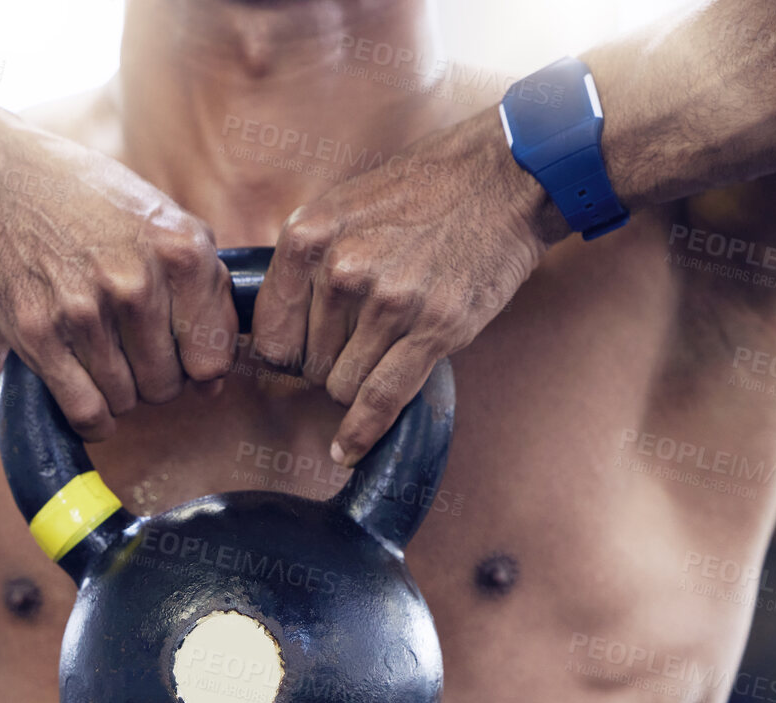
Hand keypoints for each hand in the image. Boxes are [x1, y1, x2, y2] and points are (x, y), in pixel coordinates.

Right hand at [0, 122, 237, 440]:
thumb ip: (204, 291)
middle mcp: (136, 284)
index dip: (198, 365)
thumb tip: (215, 381)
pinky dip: (94, 418)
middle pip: (167, 385)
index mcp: (181, 252)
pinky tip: (91, 398)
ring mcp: (84, 312)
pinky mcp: (38, 334)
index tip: (180, 352)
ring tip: (104, 354)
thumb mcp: (164, 221)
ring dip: (119, 391)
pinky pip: (86, 411)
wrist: (0, 181)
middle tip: (133, 348)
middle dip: (155, 377)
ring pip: (126, 401)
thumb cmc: (91, 203)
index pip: (211, 359)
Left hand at [251, 110, 568, 464]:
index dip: (284, 352)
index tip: (296, 358)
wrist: (505, 178)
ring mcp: (389, 302)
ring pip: (342, 386)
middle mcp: (342, 270)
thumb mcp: (344, 206)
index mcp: (309, 237)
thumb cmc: (423, 192)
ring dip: (358, 382)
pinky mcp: (434, 329)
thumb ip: (306, 262)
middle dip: (329, 363)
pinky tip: (347, 451)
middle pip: (309, 364)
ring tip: (387, 347)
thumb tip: (271, 329)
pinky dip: (360, 433)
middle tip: (362, 338)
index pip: (270, 333)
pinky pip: (381, 400)